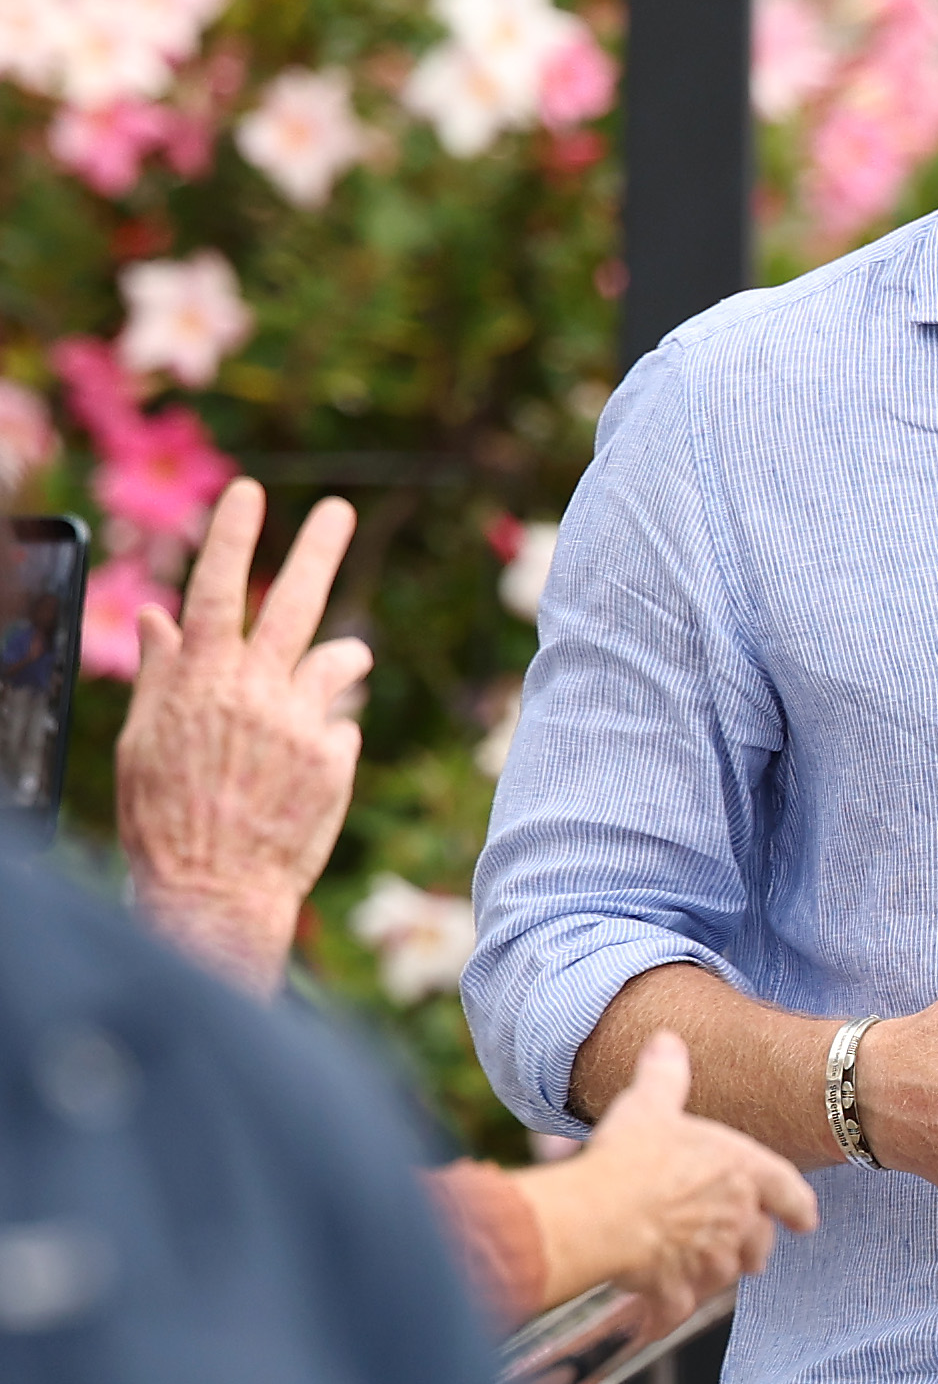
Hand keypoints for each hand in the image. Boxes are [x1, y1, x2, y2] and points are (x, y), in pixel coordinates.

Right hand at [117, 479, 368, 993]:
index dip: (235, 537)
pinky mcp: (334, 759)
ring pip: (334, 661)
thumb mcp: (146, 742)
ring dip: (340, 656)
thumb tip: (160, 617)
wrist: (213, 892)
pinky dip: (323, 736)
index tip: (252, 491)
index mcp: (199, 682)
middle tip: (339, 510)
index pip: (218, 590)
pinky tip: (299, 772)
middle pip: (294, 604)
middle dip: (317, 549)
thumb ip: (163, 676)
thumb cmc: (164, 818)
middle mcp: (254, 692)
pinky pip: (338, 729)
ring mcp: (300, 723)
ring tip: (345, 655)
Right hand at [516, 1031, 819, 1332]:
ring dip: (712, 1274)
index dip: (798, 1207)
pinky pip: (674, 1309)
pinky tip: (654, 1316)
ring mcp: (710, 1260)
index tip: (806, 1221)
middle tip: (748, 1252)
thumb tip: (667, 1039)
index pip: (788, 1192)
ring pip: (723, 1275)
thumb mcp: (650, 1103)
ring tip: (697, 1271)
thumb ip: (665, 1074)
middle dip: (753, 1247)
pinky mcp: (676, 1291)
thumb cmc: (633, 1155)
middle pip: (759, 1242)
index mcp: (745, 1172)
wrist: (603, 1212)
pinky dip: (664, 1313)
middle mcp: (739, 1220)